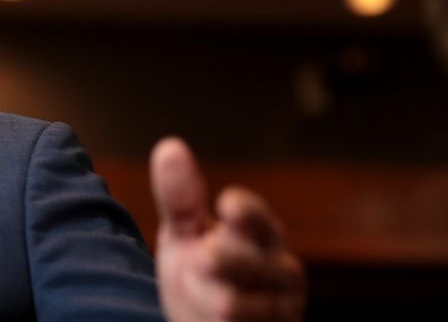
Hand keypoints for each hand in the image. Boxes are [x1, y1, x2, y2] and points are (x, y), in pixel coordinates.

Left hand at [150, 137, 305, 321]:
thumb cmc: (201, 276)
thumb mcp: (184, 235)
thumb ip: (180, 199)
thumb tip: (169, 146)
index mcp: (261, 233)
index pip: (257, 217)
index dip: (245, 212)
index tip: (225, 205)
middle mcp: (281, 269)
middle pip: (249, 260)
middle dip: (213, 260)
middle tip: (199, 260)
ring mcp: (281, 310)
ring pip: (236, 303)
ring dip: (203, 297)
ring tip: (197, 291)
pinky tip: (210, 315)